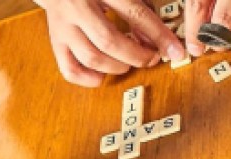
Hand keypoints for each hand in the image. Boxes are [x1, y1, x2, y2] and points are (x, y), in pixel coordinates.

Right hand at [37, 0, 186, 86]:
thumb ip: (141, 9)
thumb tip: (159, 40)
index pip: (135, 14)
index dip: (159, 36)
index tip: (176, 51)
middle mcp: (77, 6)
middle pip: (109, 41)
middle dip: (137, 56)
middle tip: (151, 58)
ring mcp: (62, 24)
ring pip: (90, 57)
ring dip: (116, 68)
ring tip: (128, 64)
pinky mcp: (54, 38)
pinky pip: (69, 68)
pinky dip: (88, 79)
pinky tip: (103, 76)